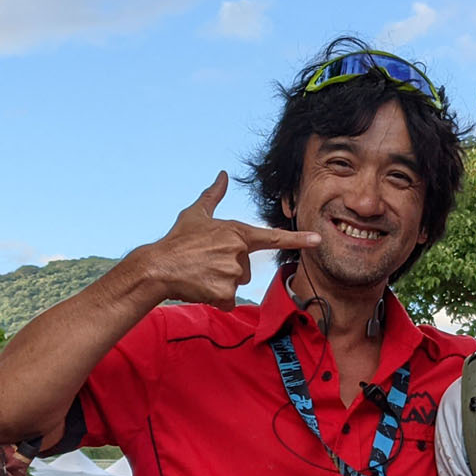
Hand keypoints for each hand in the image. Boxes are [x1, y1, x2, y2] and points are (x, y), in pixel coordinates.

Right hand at [132, 172, 321, 309]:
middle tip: (205, 263)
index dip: (297, 238)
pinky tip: (200, 287)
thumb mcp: (195, 214)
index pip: (273, 237)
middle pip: (246, 269)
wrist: (157, 266)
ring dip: (220, 284)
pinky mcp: (224, 292)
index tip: (317, 240)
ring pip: (236, 285)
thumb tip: (222, 175)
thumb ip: (214, 196)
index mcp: (236, 232)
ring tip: (200, 274)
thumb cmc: (177, 240)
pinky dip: (215, 298)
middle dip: (228, 270)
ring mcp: (232, 272)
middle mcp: (238, 251)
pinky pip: (227, 300)